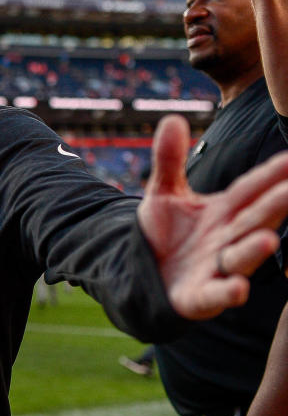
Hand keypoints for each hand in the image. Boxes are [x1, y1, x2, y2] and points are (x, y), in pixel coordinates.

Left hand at [139, 115, 287, 319]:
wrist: (140, 274)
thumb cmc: (162, 234)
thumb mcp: (163, 193)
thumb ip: (168, 159)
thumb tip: (173, 119)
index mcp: (224, 212)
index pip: (251, 189)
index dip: (272, 174)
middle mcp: (227, 239)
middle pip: (256, 219)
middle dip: (277, 205)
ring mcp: (215, 268)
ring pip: (241, 257)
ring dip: (255, 250)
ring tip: (270, 239)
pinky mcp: (197, 297)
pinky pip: (215, 295)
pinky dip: (227, 292)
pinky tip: (238, 288)